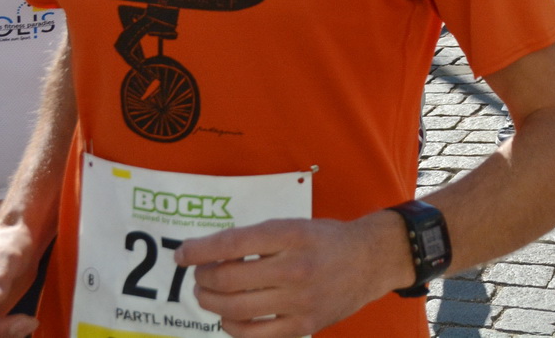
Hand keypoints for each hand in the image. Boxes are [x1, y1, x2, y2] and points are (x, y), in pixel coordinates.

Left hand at [178, 214, 409, 337]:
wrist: (372, 260)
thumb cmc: (327, 240)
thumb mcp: (295, 226)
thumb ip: (257, 239)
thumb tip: (207, 254)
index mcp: (292, 234)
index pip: (234, 243)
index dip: (200, 250)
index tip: (182, 254)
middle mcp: (296, 267)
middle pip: (228, 279)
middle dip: (203, 277)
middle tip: (201, 274)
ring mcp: (300, 301)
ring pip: (235, 309)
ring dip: (211, 302)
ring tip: (209, 294)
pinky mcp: (303, 326)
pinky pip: (253, 334)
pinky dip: (231, 326)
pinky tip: (229, 316)